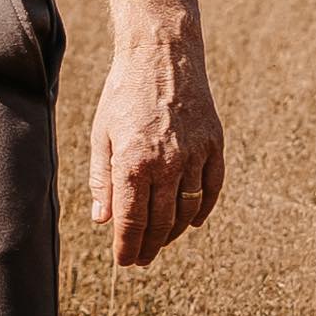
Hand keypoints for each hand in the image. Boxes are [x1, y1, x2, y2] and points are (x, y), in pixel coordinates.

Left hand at [90, 25, 224, 267]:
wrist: (162, 54)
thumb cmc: (124, 93)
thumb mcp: (102, 134)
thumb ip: (101, 180)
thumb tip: (103, 220)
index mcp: (133, 162)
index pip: (132, 220)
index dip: (128, 246)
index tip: (125, 261)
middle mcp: (166, 163)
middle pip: (161, 222)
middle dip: (149, 246)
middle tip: (141, 259)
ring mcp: (194, 154)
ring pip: (188, 209)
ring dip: (175, 232)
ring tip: (161, 241)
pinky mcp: (214, 144)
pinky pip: (212, 188)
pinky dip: (203, 209)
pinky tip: (192, 221)